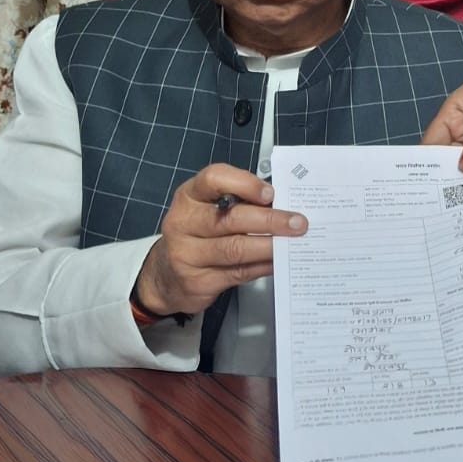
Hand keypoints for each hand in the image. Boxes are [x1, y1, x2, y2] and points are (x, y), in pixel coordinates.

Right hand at [133, 164, 307, 317]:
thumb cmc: (197, 234)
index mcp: (189, 196)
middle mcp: (183, 222)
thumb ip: (238, 203)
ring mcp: (186, 254)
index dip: (244, 184)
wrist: (165, 276)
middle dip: (269, 220)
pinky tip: (277, 261)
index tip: (270, 193)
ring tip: (292, 242)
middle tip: (297, 222)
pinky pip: (237, 273)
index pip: (213, 179)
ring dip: (269, 245)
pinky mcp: (196, 282)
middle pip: (230, 218)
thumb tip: (282, 204)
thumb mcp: (208, 209)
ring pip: (235, 249)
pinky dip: (262, 266)